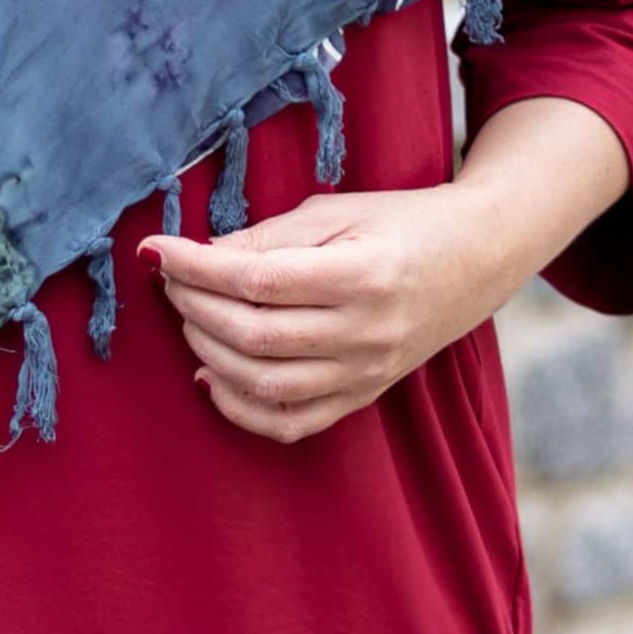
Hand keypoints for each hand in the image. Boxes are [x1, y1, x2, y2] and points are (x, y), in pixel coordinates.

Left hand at [138, 188, 506, 443]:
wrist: (475, 258)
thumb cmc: (401, 222)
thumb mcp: (336, 211)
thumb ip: (269, 237)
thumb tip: (201, 258)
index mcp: (362, 274)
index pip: (257, 280)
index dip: (196, 267)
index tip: (157, 251)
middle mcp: (365, 332)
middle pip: (254, 335)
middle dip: (194, 306)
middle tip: (170, 281)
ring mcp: (366, 372)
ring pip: (266, 385)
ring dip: (209, 352)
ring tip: (188, 318)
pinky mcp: (363, 396)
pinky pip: (292, 423)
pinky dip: (241, 409)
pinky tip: (211, 375)